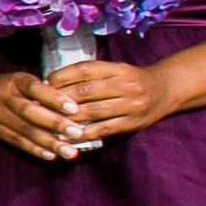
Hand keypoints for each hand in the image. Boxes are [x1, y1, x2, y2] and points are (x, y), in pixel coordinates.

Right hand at [0, 68, 95, 161]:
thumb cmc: (6, 86)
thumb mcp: (21, 80)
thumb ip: (42, 90)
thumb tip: (72, 106)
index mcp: (14, 82)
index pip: (34, 88)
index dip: (53, 98)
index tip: (73, 108)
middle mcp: (4, 98)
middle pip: (29, 112)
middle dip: (55, 123)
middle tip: (77, 132)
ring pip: (25, 131)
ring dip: (49, 142)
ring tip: (70, 152)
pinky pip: (17, 142)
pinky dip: (35, 149)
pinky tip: (51, 155)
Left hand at [47, 54, 169, 145]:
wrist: (166, 90)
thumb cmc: (132, 80)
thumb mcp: (115, 70)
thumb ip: (90, 75)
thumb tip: (53, 83)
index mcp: (118, 68)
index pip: (85, 69)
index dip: (62, 76)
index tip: (44, 83)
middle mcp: (125, 84)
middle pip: (86, 91)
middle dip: (60, 98)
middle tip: (40, 105)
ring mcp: (131, 105)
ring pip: (93, 111)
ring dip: (68, 118)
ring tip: (48, 122)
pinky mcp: (133, 123)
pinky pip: (104, 129)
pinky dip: (84, 133)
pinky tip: (68, 136)